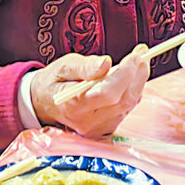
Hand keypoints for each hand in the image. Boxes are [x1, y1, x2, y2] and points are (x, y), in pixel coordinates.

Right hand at [30, 45, 148, 137]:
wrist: (42, 104)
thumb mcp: (63, 66)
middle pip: (123, 100)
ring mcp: (97, 129)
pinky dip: (132, 92)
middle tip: (142, 54)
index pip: (107, 93)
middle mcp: (88, 122)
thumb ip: (84, 66)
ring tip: (138, 62)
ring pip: (128, 105)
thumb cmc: (53, 82)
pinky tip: (130, 78)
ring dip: (138, 82)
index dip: (126, 73)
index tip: (136, 54)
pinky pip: (125, 110)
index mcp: (74, 106)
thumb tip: (107, 63)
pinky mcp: (105, 130)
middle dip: (138, 75)